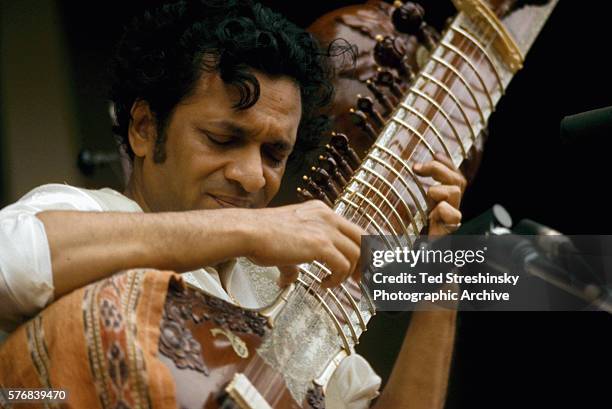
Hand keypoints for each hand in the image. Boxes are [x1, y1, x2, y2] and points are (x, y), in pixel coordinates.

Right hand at [240, 200, 364, 287]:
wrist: (248, 231)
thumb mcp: (284, 243)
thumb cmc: (259, 235)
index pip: (353, 229)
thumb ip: (293, 262)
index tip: (358, 265)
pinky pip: (343, 266)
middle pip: (363, 238)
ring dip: (349, 273)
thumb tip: (289, 278)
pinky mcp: (321, 244)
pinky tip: (325, 284)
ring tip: (335, 282)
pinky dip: (337, 279)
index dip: (360, 249)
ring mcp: (325, 229)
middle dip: (366, 260)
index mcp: (320, 211)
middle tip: (360, 278)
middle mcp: (327, 216)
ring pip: (356, 254)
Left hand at [413, 153, 465, 236]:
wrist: (418, 267)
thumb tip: (411, 171)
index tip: (435, 153)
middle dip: (440, 169)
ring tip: (428, 199)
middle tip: (417, 168)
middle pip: (457, 181)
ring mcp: (451, 221)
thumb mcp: (411, 213)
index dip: (446, 163)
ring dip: (438, 190)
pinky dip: (444, 211)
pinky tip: (435, 217)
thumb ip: (414, 197)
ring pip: (455, 193)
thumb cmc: (413, 241)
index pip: (453, 177)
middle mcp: (451, 210)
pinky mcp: (448, 234)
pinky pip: (454, 217)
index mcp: (443, 203)